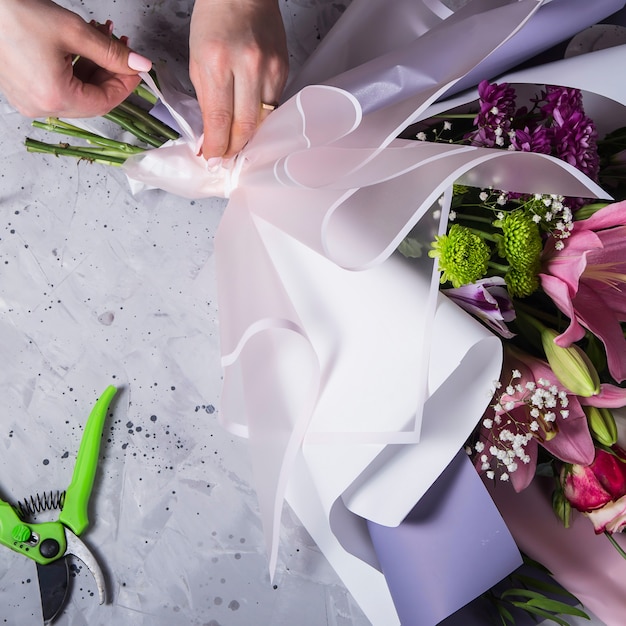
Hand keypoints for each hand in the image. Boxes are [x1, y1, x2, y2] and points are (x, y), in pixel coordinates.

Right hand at [0, 0, 151, 117]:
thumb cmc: (15, 12)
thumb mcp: (74, 32)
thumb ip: (112, 53)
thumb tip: (139, 64)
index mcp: (54, 98)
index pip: (105, 102)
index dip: (125, 84)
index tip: (136, 67)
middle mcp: (40, 107)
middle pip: (92, 99)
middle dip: (110, 73)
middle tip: (121, 49)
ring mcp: (29, 101)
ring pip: (77, 91)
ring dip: (94, 67)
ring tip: (102, 38)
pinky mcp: (23, 90)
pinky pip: (59, 86)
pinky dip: (76, 69)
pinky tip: (83, 46)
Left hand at [189, 0, 288, 157]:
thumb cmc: (214, 20)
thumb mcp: (197, 58)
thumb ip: (206, 98)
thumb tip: (212, 132)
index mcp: (217, 62)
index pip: (219, 119)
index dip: (216, 146)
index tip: (211, 158)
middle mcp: (247, 66)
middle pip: (246, 126)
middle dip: (234, 148)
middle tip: (225, 157)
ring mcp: (270, 68)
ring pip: (263, 120)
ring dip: (249, 136)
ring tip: (238, 143)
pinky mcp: (284, 69)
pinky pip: (273, 105)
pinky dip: (261, 116)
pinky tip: (251, 118)